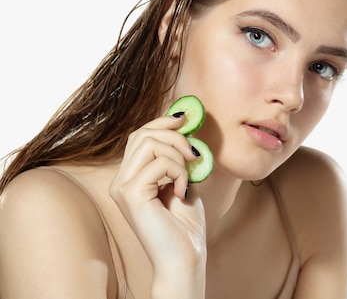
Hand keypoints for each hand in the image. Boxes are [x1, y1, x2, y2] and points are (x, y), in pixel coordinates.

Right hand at [109, 115, 206, 280]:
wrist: (185, 256)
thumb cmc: (185, 224)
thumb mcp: (183, 180)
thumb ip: (178, 157)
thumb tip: (183, 124)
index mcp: (130, 177)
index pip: (139, 135)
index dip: (162, 122)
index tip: (185, 120)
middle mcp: (120, 180)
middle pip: (143, 134)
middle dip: (175, 136)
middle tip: (195, 155)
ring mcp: (122, 187)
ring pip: (150, 143)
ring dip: (179, 155)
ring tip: (187, 178)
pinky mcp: (130, 194)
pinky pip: (159, 163)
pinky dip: (179, 172)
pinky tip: (182, 192)